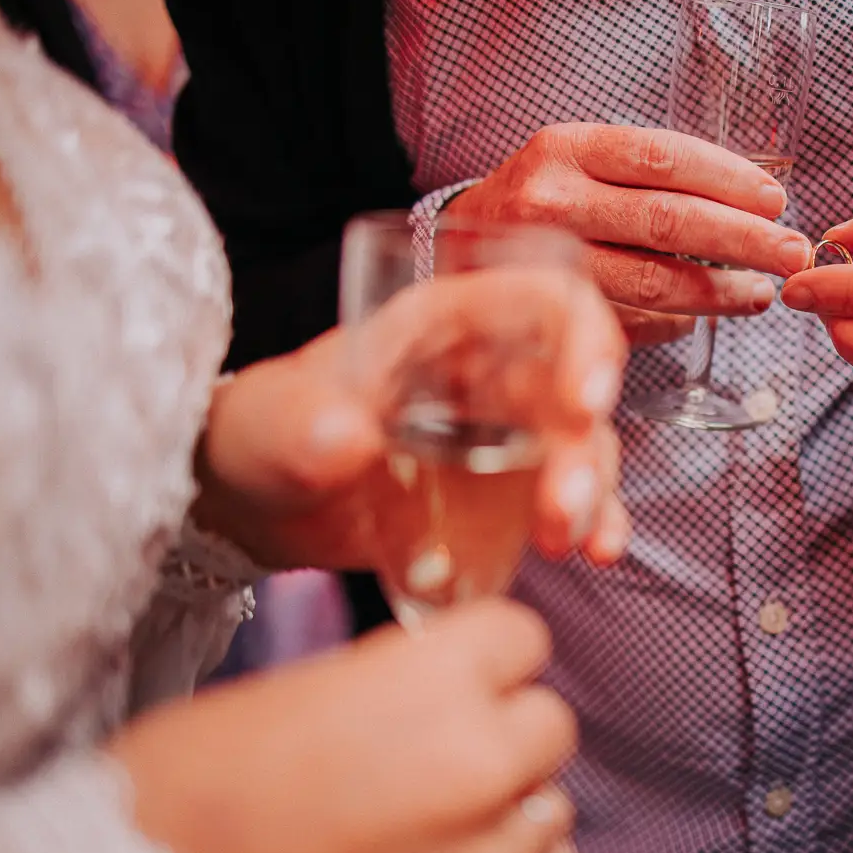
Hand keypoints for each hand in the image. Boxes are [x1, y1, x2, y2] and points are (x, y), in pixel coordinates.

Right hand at [110, 600, 578, 852]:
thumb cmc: (189, 788)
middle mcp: (472, 768)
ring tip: (441, 813)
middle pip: (549, 721)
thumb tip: (451, 681)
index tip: (462, 669)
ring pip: (551, 806)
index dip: (485, 653)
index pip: (523, 639)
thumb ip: (399, 680)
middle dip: (501, 725)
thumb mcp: (300, 688)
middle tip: (442, 743)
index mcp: (428, 685)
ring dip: (508, 803)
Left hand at [194, 266, 629, 571]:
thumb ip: (297, 424)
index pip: (544, 300)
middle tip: (562, 508)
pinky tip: (595, 552)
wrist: (257, 505)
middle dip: (586, 445)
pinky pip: (570, 500)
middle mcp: (493, 370)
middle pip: (577, 383)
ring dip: (593, 491)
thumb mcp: (264, 424)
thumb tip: (346, 436)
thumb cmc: (260, 436)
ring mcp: (509, 434)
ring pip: (583, 446)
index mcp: (445, 324)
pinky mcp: (511, 493)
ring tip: (565, 545)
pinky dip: (592, 523)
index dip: (584, 339)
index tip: (585, 402)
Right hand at [448, 123, 813, 345]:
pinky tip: (709, 313)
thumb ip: (647, 177)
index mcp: (565, 149)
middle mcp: (550, 201)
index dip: (728, 178)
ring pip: (656, 281)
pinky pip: (633, 320)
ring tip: (760, 292)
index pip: (663, 157)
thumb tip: (748, 207)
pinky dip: (679, 318)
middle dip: (743, 239)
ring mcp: (549, 264)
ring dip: (721, 290)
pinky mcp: (555, 315)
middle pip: (668, 221)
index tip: (775, 200)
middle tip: (791, 252)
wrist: (456, 252)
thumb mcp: (579, 165)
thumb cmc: (540, 204)